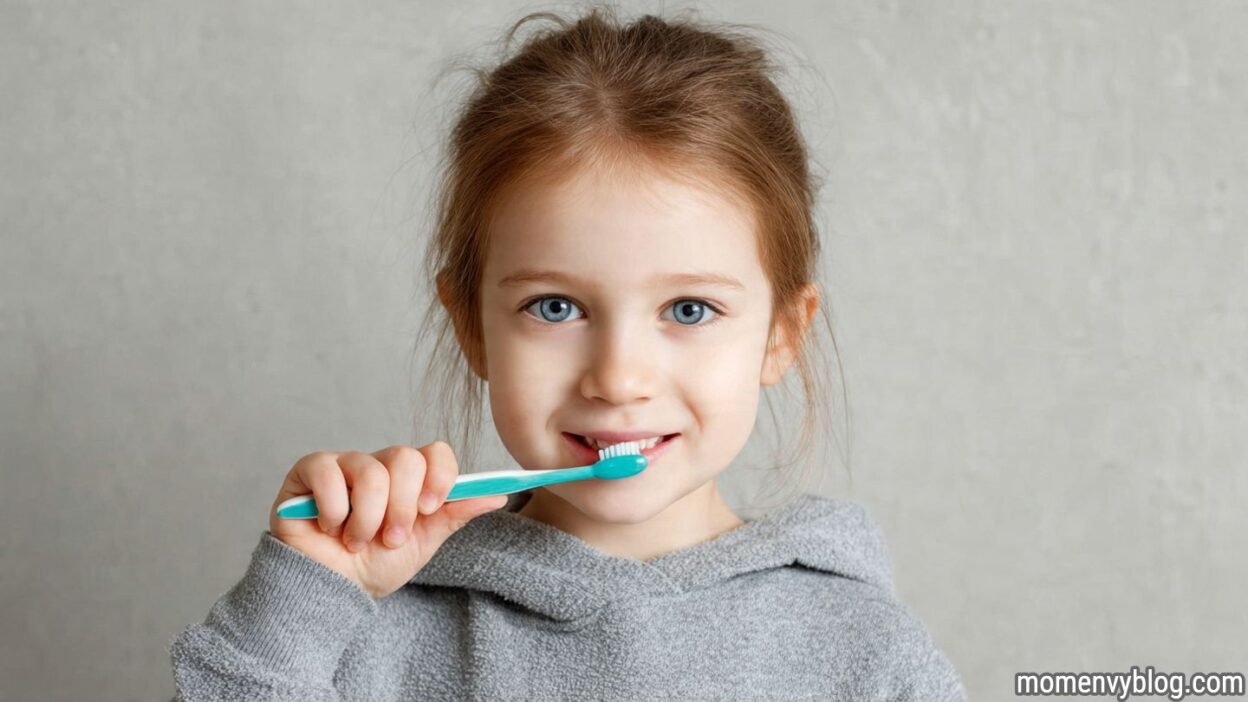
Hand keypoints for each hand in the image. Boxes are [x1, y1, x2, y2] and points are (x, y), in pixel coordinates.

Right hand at [268, 441, 505, 598]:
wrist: (331, 592)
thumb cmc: (372, 567)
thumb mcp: (422, 543)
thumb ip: (454, 514)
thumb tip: (497, 495)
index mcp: (408, 479)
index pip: (434, 452)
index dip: (439, 476)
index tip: (431, 508)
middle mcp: (378, 465)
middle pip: (405, 457)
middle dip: (402, 507)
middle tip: (390, 539)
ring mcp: (343, 464)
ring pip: (370, 471)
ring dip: (367, 519)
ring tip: (356, 542)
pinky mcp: (309, 470)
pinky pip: (328, 474)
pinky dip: (334, 511)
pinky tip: (329, 528)